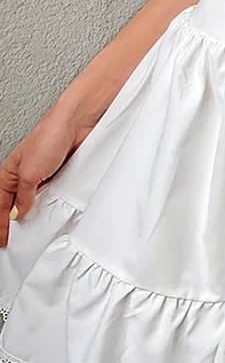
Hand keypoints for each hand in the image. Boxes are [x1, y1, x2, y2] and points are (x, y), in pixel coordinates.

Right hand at [0, 99, 97, 248]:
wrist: (78, 123)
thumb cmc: (50, 135)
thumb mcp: (30, 173)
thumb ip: (24, 196)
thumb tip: (18, 214)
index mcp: (10, 172)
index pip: (0, 204)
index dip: (0, 222)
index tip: (2, 239)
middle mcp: (25, 173)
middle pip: (15, 203)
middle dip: (13, 221)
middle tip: (13, 239)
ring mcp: (44, 174)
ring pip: (35, 200)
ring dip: (34, 214)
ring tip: (33, 231)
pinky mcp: (61, 173)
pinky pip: (53, 194)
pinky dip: (52, 205)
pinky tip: (54, 212)